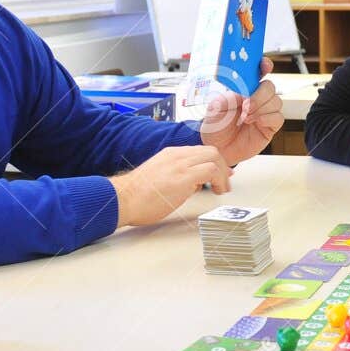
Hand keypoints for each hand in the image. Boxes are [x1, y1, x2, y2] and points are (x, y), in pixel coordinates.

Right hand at [113, 144, 230, 226]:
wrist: (123, 199)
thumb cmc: (136, 195)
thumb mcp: (159, 178)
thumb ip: (177, 177)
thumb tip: (194, 184)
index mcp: (170, 154)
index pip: (199, 151)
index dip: (214, 162)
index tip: (221, 173)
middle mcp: (176, 155)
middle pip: (210, 151)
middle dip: (223, 165)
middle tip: (226, 180)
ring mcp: (180, 165)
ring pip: (213, 157)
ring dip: (223, 173)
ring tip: (223, 188)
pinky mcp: (183, 178)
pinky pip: (210, 171)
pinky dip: (219, 180)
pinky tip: (217, 191)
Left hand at [201, 57, 283, 164]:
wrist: (216, 148)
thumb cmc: (215, 126)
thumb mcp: (215, 108)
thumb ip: (228, 98)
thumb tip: (243, 93)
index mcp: (244, 89)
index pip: (258, 72)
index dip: (264, 66)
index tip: (265, 65)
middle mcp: (257, 98)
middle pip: (270, 87)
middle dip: (260, 95)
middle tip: (246, 106)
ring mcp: (265, 112)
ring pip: (276, 101)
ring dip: (261, 108)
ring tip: (246, 118)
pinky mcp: (269, 127)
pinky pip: (278, 118)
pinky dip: (268, 118)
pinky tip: (256, 122)